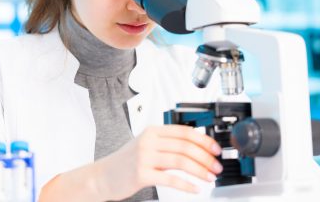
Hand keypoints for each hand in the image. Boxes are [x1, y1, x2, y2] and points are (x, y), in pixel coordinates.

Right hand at [93, 125, 222, 200]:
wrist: (102, 175)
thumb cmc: (126, 161)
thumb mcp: (147, 144)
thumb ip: (168, 143)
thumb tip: (197, 147)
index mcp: (153, 131)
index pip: (184, 131)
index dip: (204, 140)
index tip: (216, 149)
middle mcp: (149, 141)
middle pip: (185, 146)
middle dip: (205, 157)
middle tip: (216, 167)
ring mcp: (144, 157)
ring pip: (180, 161)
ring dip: (200, 170)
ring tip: (209, 177)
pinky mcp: (141, 174)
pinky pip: (170, 179)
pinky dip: (186, 184)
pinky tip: (195, 189)